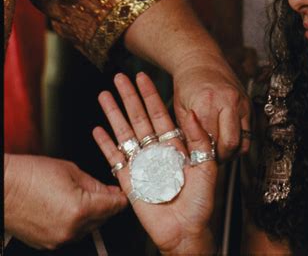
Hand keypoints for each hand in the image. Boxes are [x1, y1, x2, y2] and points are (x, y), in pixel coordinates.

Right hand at [4, 154, 126, 249]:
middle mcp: (72, 229)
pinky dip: (75, 223)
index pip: (115, 206)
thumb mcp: (71, 171)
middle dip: (107, 205)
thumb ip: (95, 184)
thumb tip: (111, 191)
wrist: (1, 186)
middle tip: (106, 191)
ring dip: (92, 215)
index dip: (122, 197)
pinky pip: (72, 234)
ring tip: (82, 197)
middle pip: (104, 219)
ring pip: (89, 228)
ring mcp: (59, 239)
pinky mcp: (48, 243)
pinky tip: (68, 208)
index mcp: (81, 209)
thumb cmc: (28, 175)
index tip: (124, 192)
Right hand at [93, 72, 216, 252]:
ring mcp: (141, 164)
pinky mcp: (128, 179)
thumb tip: (191, 114)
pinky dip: (105, 144)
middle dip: (129, 97)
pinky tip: (98, 129)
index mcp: (176, 148)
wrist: (185, 231)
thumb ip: (199, 141)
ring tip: (105, 95)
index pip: (161, 115)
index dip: (152, 96)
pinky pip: (114, 158)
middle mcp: (157, 152)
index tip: (144, 78)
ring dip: (114, 114)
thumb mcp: (207, 168)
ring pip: (125, 133)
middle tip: (119, 77)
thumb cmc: (200, 204)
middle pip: (140, 119)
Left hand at [122, 0, 251, 160]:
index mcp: (206, 104)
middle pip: (230, 144)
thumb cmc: (187, 84)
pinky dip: (240, 141)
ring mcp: (241, 103)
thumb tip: (192, 156)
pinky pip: (249, 132)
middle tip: (211, 160)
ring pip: (243, 141)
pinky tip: (227, 141)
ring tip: (219, 152)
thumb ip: (187, 133)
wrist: (201, 61)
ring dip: (232, 152)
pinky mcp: (248, 105)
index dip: (204, 155)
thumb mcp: (179, 109)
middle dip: (221, 157)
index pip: (209, 142)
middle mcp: (227, 102)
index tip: (199, 160)